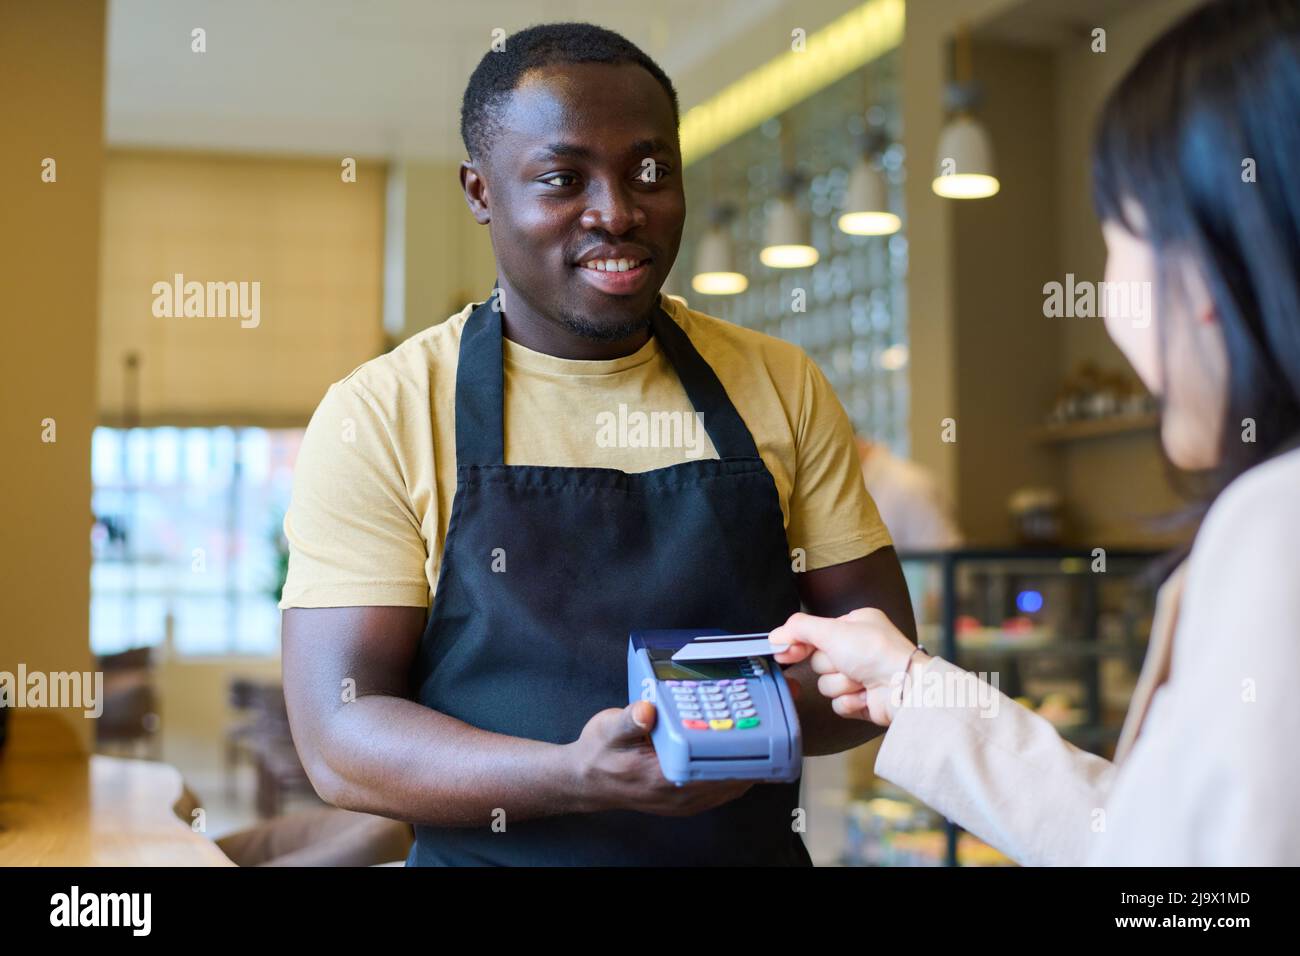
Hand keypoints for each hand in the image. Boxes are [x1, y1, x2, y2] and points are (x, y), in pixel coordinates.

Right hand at [566, 701, 753, 814]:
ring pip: (730, 784)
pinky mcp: (686, 797)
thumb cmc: (599, 755)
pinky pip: (721, 787)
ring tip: (768, 733)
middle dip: (756, 752)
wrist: (586, 780)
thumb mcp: (608, 730)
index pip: (714, 772)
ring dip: (750, 762)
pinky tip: (745, 750)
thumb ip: (629, 721)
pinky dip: (736, 769)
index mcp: (662, 778)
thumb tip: (646, 710)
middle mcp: (678, 794)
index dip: (742, 755)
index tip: (763, 733)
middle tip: (775, 723)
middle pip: (731, 778)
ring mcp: (684, 799)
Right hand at [770, 608, 925, 726]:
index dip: (798, 643)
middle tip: (846, 662)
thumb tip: (775, 635)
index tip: (782, 651)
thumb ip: (799, 629)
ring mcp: (861, 675)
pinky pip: (838, 704)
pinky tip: (865, 695)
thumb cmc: (877, 653)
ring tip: (861, 680)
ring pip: (827, 684)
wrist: (904, 688)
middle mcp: (858, 648)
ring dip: (841, 684)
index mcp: (855, 625)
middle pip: (818, 660)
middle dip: (830, 665)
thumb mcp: (832, 630)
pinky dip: (850, 701)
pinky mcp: (863, 699)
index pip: (814, 633)